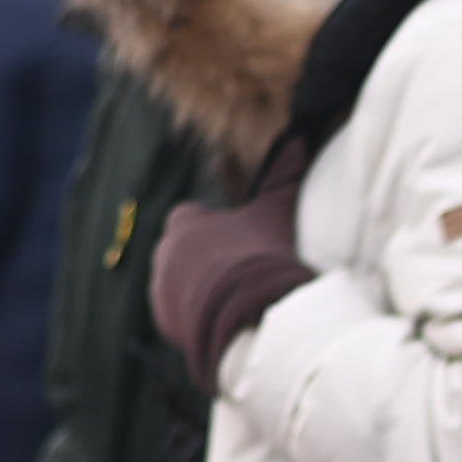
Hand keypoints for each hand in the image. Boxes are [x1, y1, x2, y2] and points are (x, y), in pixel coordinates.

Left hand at [148, 141, 315, 388]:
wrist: (250, 316)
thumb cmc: (262, 257)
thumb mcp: (277, 213)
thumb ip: (284, 177)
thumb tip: (299, 139)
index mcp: (185, 223)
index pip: (189, 218)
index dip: (212, 229)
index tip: (236, 242)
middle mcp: (165, 253)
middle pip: (182, 253)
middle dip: (202, 260)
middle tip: (239, 274)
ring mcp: (162, 290)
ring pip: (179, 284)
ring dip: (198, 289)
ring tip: (234, 301)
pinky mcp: (166, 323)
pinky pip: (179, 316)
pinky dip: (197, 318)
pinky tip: (226, 321)